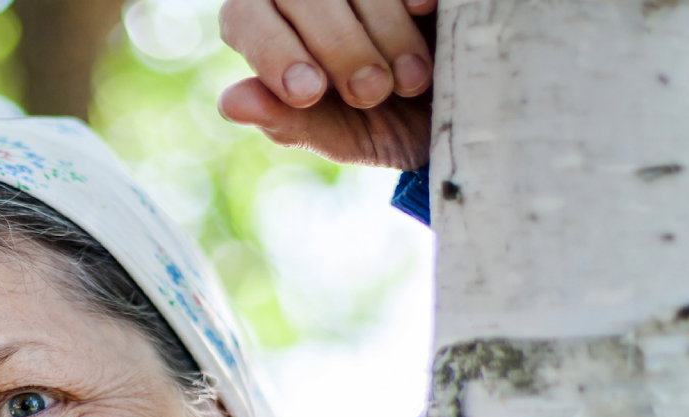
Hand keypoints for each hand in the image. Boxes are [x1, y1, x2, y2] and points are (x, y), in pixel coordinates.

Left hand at [217, 0, 435, 169]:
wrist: (457, 113)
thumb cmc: (384, 123)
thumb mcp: (339, 133)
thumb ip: (287, 120)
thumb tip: (231, 102)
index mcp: (268, 29)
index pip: (245, 17)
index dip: (272, 50)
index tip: (308, 91)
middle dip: (338, 46)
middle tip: (372, 92)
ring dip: (382, 27)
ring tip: (411, 80)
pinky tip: (422, 11)